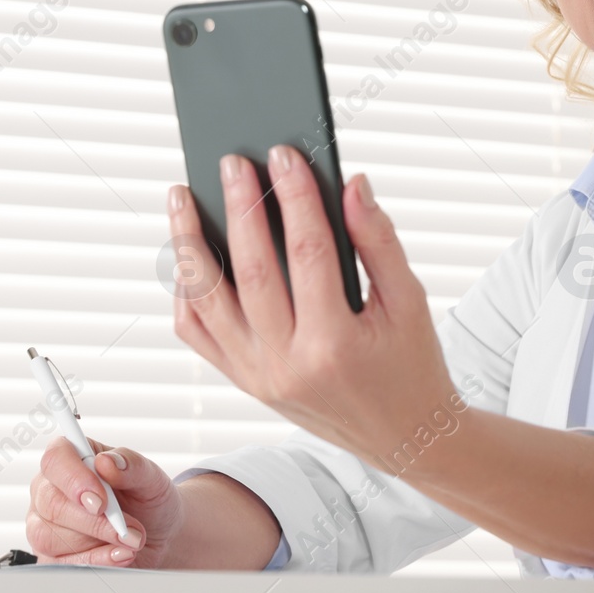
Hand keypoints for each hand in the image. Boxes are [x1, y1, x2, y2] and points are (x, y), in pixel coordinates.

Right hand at [26, 437, 180, 566]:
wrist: (158, 536)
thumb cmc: (147, 499)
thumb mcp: (150, 477)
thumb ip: (131, 465)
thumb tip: (106, 461)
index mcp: (72, 457)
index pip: (55, 458)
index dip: (74, 479)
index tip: (101, 500)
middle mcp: (51, 488)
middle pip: (50, 503)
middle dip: (93, 521)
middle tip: (126, 528)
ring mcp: (46, 523)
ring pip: (50, 536)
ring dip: (96, 541)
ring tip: (131, 540)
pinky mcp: (50, 556)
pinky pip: (60, 563)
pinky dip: (94, 561)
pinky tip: (119, 555)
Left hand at [168, 146, 463, 470]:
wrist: (402, 437)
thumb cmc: (411, 363)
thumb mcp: (410, 302)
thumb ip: (379, 241)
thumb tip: (352, 183)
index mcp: (336, 344)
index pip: (309, 253)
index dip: (297, 197)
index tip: (284, 154)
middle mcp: (288, 364)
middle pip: (250, 271)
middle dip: (239, 207)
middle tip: (231, 161)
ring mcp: (258, 376)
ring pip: (206, 301)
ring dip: (188, 243)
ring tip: (182, 195)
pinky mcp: (243, 382)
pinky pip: (197, 333)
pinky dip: (185, 291)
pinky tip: (187, 253)